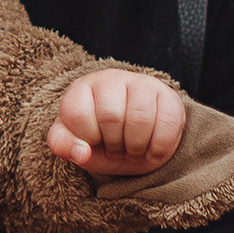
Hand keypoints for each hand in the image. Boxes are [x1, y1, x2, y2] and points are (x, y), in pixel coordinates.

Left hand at [48, 70, 185, 176]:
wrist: (133, 142)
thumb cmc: (98, 141)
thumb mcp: (75, 144)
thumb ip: (64, 146)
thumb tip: (81, 153)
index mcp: (81, 89)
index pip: (78, 113)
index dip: (87, 138)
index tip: (93, 142)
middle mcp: (111, 79)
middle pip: (111, 116)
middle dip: (113, 144)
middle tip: (116, 148)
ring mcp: (142, 84)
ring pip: (141, 119)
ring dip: (136, 147)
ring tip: (133, 148)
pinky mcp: (169, 96)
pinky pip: (168, 123)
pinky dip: (159, 147)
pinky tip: (152, 149)